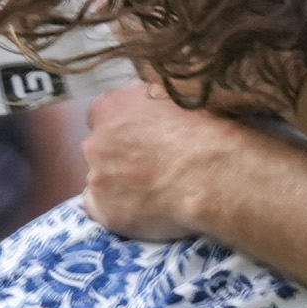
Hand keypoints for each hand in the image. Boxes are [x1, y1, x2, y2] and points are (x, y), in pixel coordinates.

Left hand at [82, 86, 239, 240]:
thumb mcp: (174, 97)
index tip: (142, 140)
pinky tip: (144, 209)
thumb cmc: (202, 134)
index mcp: (109, 108)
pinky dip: (118, 210)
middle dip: (118, 156)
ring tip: (152, 191)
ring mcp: (96, 178)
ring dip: (118, 184)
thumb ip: (148, 102)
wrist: (211, 177)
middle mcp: (94, 142)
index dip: (124, 129)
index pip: (102, 117)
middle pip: (99, 149)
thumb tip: (147, 109)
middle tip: (150, 166)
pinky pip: (103, 210)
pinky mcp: (103, 210)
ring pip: (101, 181)